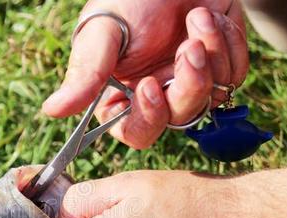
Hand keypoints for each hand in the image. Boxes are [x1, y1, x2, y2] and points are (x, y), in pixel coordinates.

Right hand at [42, 0, 248, 148]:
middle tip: (191, 48)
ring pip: (213, 98)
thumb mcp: (103, 32)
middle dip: (190, 85)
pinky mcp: (220, 65)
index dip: (147, 117)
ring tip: (198, 16)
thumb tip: (51, 110)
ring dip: (212, 55)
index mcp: (122, 94)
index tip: (150, 86)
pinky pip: (235, 75)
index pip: (135, 131)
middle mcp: (157, 94)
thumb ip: (85, 74)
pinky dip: (229, 44)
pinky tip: (211, 17)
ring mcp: (190, 80)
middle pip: (180, 118)